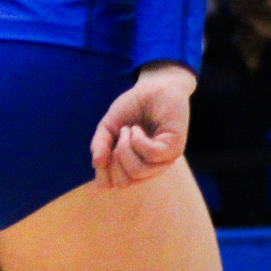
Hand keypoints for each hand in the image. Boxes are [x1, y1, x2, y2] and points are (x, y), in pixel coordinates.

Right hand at [91, 62, 194, 187]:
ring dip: (125, 146)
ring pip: (138, 170)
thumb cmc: (133, 107)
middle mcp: (151, 167)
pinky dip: (137, 140)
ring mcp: (164, 160)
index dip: (103, 172)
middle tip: (118, 136)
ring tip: (130, 129)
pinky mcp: (174, 149)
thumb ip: (100, 144)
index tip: (101, 151)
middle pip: (125, 181)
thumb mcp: (109, 125)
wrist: (155, 87)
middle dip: (113, 158)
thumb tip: (95, 164)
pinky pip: (150, 155)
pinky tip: (138, 129)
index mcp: (136, 164)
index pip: (117, 184)